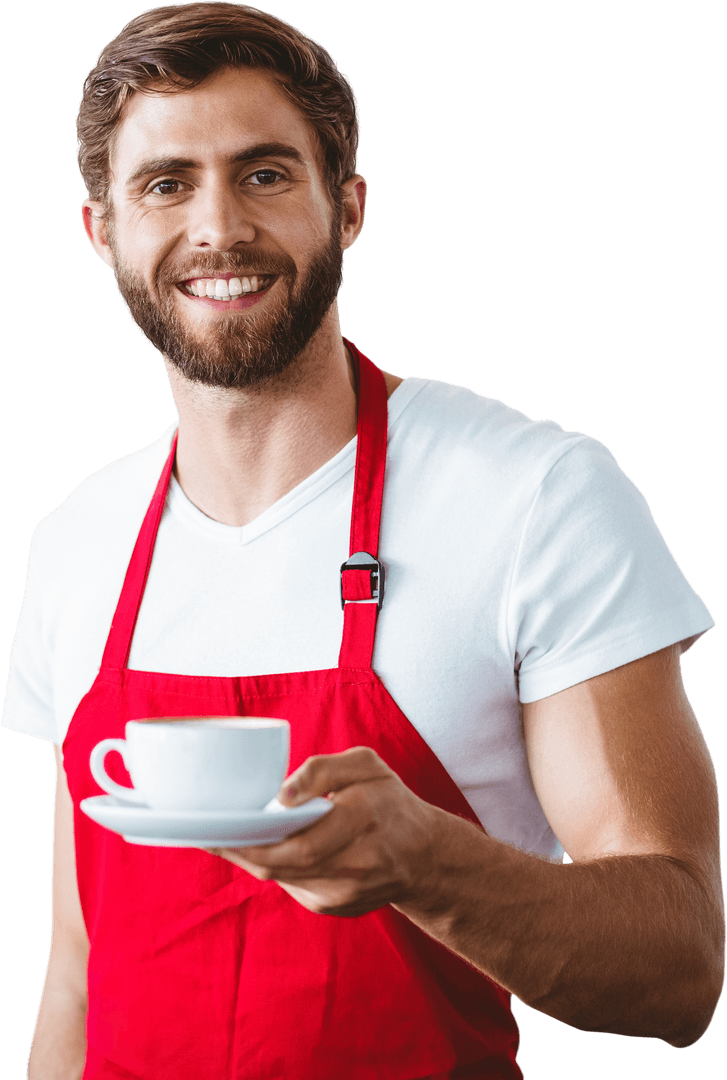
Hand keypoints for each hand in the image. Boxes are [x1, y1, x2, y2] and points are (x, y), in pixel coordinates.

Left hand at [205, 746, 448, 916]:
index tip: (214, 828)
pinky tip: (259, 847)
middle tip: (204, 830)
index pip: (297, 842)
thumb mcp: (367, 767)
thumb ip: (322, 769)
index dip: (250, 841)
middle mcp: (353, 866)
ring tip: (222, 834)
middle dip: (238, 849)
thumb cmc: (390, 803)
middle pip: (279, 864)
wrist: (424, 857)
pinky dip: (271, 865)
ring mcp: (342, 894)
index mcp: (362, 820)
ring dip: (249, 857)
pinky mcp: (333, 907)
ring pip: (280, 877)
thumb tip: (280, 795)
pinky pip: (290, 884)